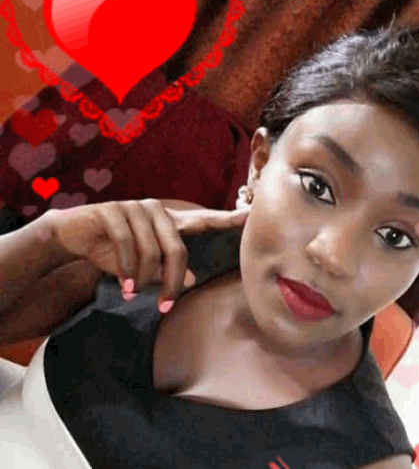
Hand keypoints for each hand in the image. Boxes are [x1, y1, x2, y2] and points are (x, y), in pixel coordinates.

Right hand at [45, 199, 250, 312]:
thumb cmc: (112, 251)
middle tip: (163, 307)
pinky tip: (123, 286)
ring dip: (142, 279)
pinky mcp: (114, 210)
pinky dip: (126, 269)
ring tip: (132, 293)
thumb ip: (166, 269)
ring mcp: (135, 207)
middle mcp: (157, 210)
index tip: (250, 215)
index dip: (226, 219)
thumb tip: (191, 280)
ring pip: (151, 250)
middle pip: (178, 248)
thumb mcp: (141, 266)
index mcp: (168, 222)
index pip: (203, 221)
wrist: (72, 236)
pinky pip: (126, 243)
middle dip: (171, 282)